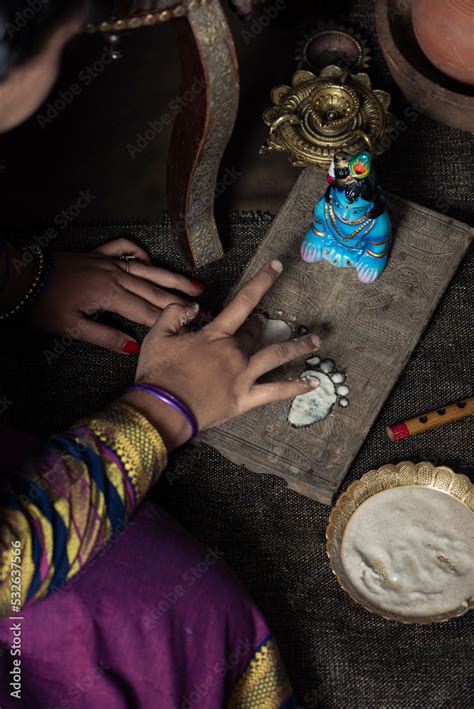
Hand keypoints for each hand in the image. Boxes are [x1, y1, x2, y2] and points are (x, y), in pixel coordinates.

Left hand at [24, 238, 204, 352]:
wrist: (22, 278)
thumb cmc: (45, 305)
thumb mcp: (73, 328)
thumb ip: (106, 337)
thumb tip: (134, 347)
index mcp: (110, 295)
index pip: (148, 311)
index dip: (172, 319)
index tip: (194, 324)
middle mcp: (115, 276)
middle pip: (155, 288)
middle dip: (181, 298)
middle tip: (205, 305)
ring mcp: (108, 262)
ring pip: (147, 269)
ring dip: (172, 276)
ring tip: (194, 283)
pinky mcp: (98, 254)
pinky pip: (125, 248)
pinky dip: (140, 253)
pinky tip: (150, 261)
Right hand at [121, 261, 319, 449]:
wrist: (162, 409)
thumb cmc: (158, 374)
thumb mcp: (157, 335)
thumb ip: (175, 313)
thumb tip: (194, 306)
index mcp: (215, 335)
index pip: (243, 301)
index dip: (262, 281)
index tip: (277, 266)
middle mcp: (234, 352)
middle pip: (255, 331)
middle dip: (260, 324)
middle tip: (262, 322)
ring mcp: (242, 376)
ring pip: (276, 355)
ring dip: (298, 347)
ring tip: (316, 341)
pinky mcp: (245, 399)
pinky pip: (275, 392)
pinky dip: (295, 387)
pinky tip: (313, 383)